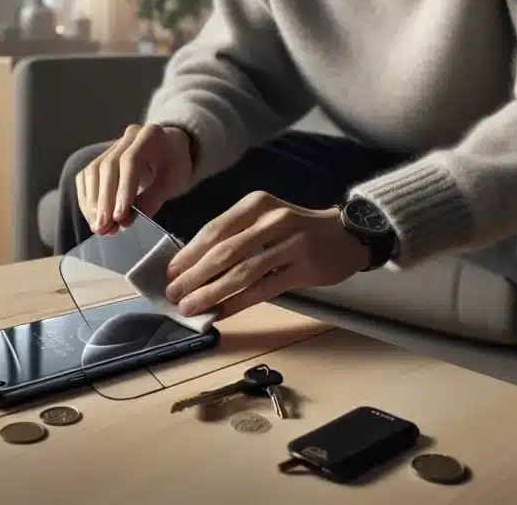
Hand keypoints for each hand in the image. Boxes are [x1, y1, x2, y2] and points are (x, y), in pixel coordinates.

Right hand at [76, 123, 194, 235]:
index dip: (123, 189)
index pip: (131, 161)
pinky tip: (93, 218)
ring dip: (93, 203)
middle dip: (104, 201)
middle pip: (107, 166)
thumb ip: (153, 198)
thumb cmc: (173, 165)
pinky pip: (86, 177)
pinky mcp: (100, 157)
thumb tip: (127, 220)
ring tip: (98, 227)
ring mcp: (111, 146)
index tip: (119, 217)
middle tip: (103, 227)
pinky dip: (87, 199)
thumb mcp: (173, 181)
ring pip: (93, 172)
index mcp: (150, 135)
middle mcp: (127, 136)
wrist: (169, 150)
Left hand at [162, 191, 371, 319]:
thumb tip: (196, 264)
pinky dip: (238, 302)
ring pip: (242, 272)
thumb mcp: (267, 218)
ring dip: (211, 292)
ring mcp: (290, 243)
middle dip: (194, 275)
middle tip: (173, 293)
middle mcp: (272, 219)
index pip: (214, 230)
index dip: (189, 253)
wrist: (347, 234)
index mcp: (256, 204)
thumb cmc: (299, 228)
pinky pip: (263, 288)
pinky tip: (220, 313)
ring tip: (190, 306)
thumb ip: (237, 234)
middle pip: (224, 251)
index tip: (169, 272)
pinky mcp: (304, 268)